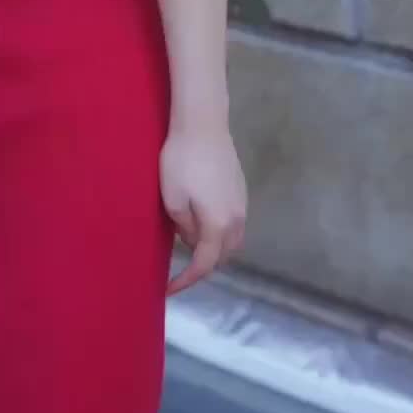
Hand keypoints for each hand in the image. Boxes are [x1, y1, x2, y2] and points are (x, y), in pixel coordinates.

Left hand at [161, 125, 246, 296]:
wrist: (203, 124)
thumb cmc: (182, 161)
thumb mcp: (172, 198)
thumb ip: (183, 226)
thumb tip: (192, 238)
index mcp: (218, 225)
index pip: (205, 264)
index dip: (187, 280)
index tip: (169, 289)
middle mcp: (237, 219)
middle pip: (223, 256)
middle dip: (203, 265)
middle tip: (179, 265)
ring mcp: (242, 203)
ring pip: (232, 240)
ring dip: (214, 248)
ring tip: (190, 242)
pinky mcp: (241, 189)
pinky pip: (234, 223)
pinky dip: (220, 231)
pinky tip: (202, 220)